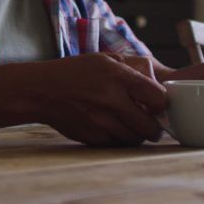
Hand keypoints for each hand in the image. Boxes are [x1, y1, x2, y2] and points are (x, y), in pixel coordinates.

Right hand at [24, 53, 166, 146]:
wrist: (42, 91)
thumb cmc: (75, 72)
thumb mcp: (105, 59)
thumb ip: (133, 67)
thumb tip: (157, 82)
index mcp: (118, 77)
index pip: (157, 98)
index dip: (161, 103)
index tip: (157, 104)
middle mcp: (112, 101)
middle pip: (150, 127)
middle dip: (154, 127)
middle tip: (151, 123)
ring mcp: (102, 122)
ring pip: (135, 139)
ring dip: (137, 134)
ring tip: (131, 124)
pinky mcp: (93, 137)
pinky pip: (117, 144)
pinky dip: (119, 139)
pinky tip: (113, 127)